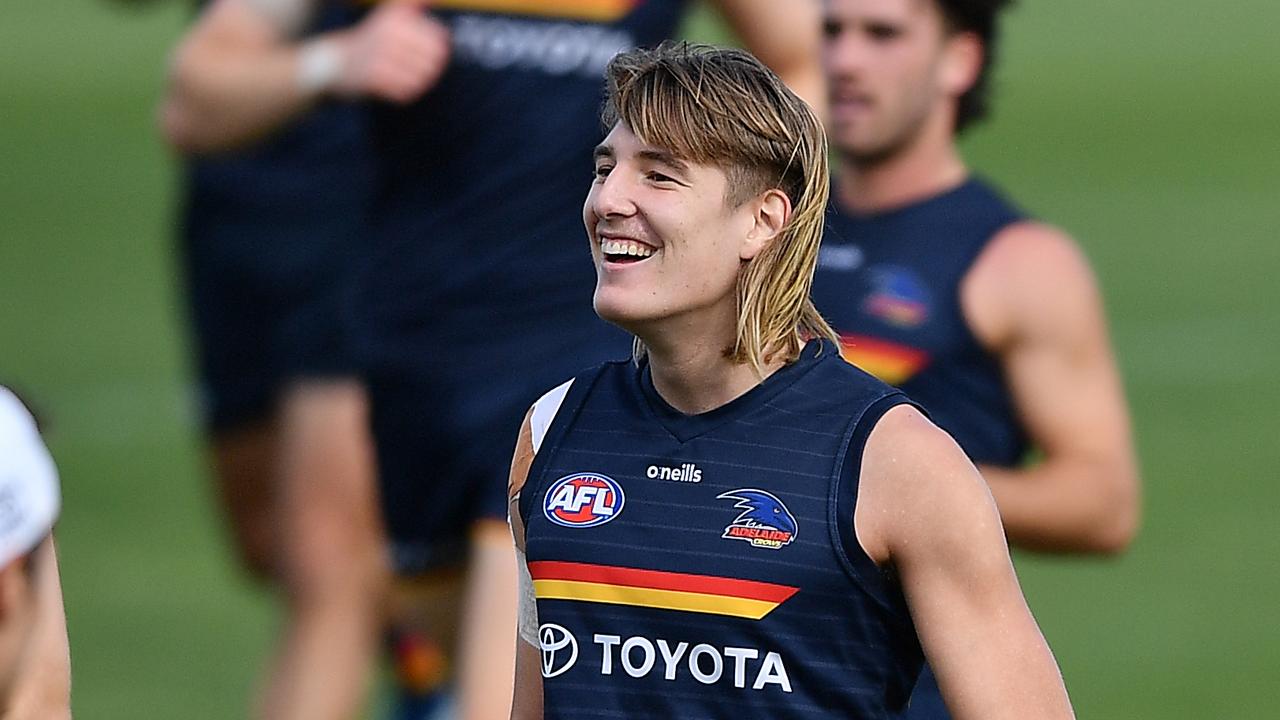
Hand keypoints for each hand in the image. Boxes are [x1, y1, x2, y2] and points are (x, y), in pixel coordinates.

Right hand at [330, 1, 449, 102]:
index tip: (433, 52)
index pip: (437, 40)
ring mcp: (379, 58)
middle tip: (425, 69)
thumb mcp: (391, 14)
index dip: (440, 49)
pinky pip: (406, 91)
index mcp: (394, 20)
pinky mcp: (373, 79)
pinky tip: (400, 86)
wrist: (337, 62)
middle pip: (432, 60)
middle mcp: (386, 36)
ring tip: (412, 77)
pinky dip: (408, 92)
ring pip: (421, 78)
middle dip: (432, 67)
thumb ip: (413, 3)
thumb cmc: (372, 38)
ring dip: (421, 81)